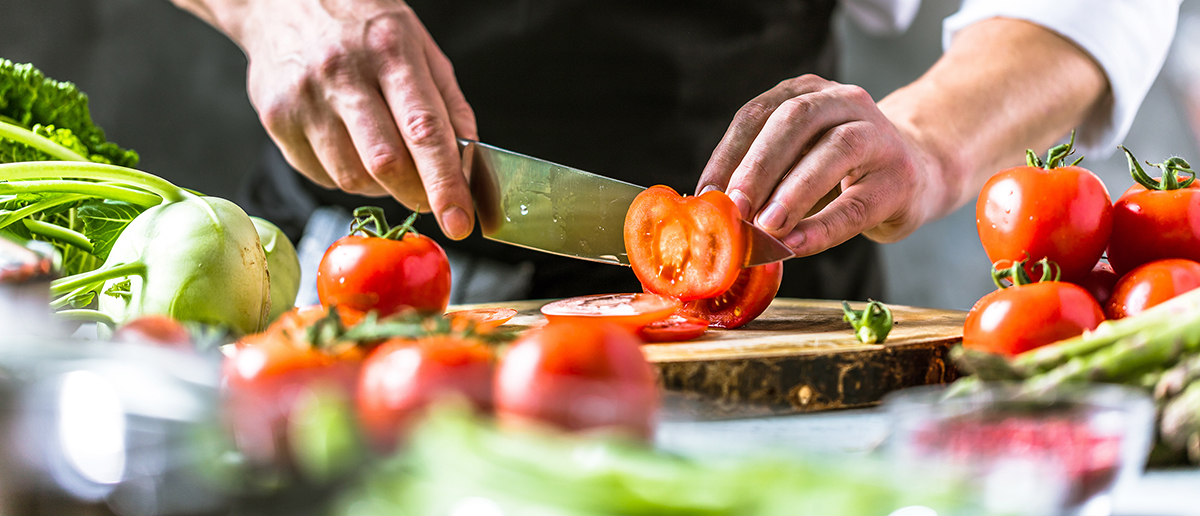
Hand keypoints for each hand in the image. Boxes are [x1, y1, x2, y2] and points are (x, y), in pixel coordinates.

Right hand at [177, 0, 476, 238]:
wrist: (282, 0)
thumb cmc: (361, 25)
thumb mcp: (419, 46)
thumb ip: (448, 105)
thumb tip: (467, 165)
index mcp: (389, 50)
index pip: (424, 131)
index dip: (445, 184)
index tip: (460, 220)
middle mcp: (342, 73)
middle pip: (385, 163)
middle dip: (416, 194)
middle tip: (429, 198)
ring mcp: (303, 98)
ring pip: (351, 178)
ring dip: (380, 185)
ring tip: (383, 156)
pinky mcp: (275, 119)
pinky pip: (320, 175)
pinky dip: (345, 176)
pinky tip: (349, 146)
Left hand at [696, 74, 945, 256]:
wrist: (919, 171)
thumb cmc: (841, 170)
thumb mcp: (797, 159)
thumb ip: (761, 176)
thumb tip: (713, 211)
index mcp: (806, 92)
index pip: (757, 114)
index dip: (727, 154)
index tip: (705, 193)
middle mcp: (843, 101)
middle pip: (795, 121)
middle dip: (758, 166)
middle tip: (734, 207)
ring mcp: (878, 134)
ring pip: (834, 151)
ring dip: (793, 191)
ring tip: (765, 226)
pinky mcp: (900, 177)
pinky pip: (857, 204)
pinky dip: (822, 227)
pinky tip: (796, 244)